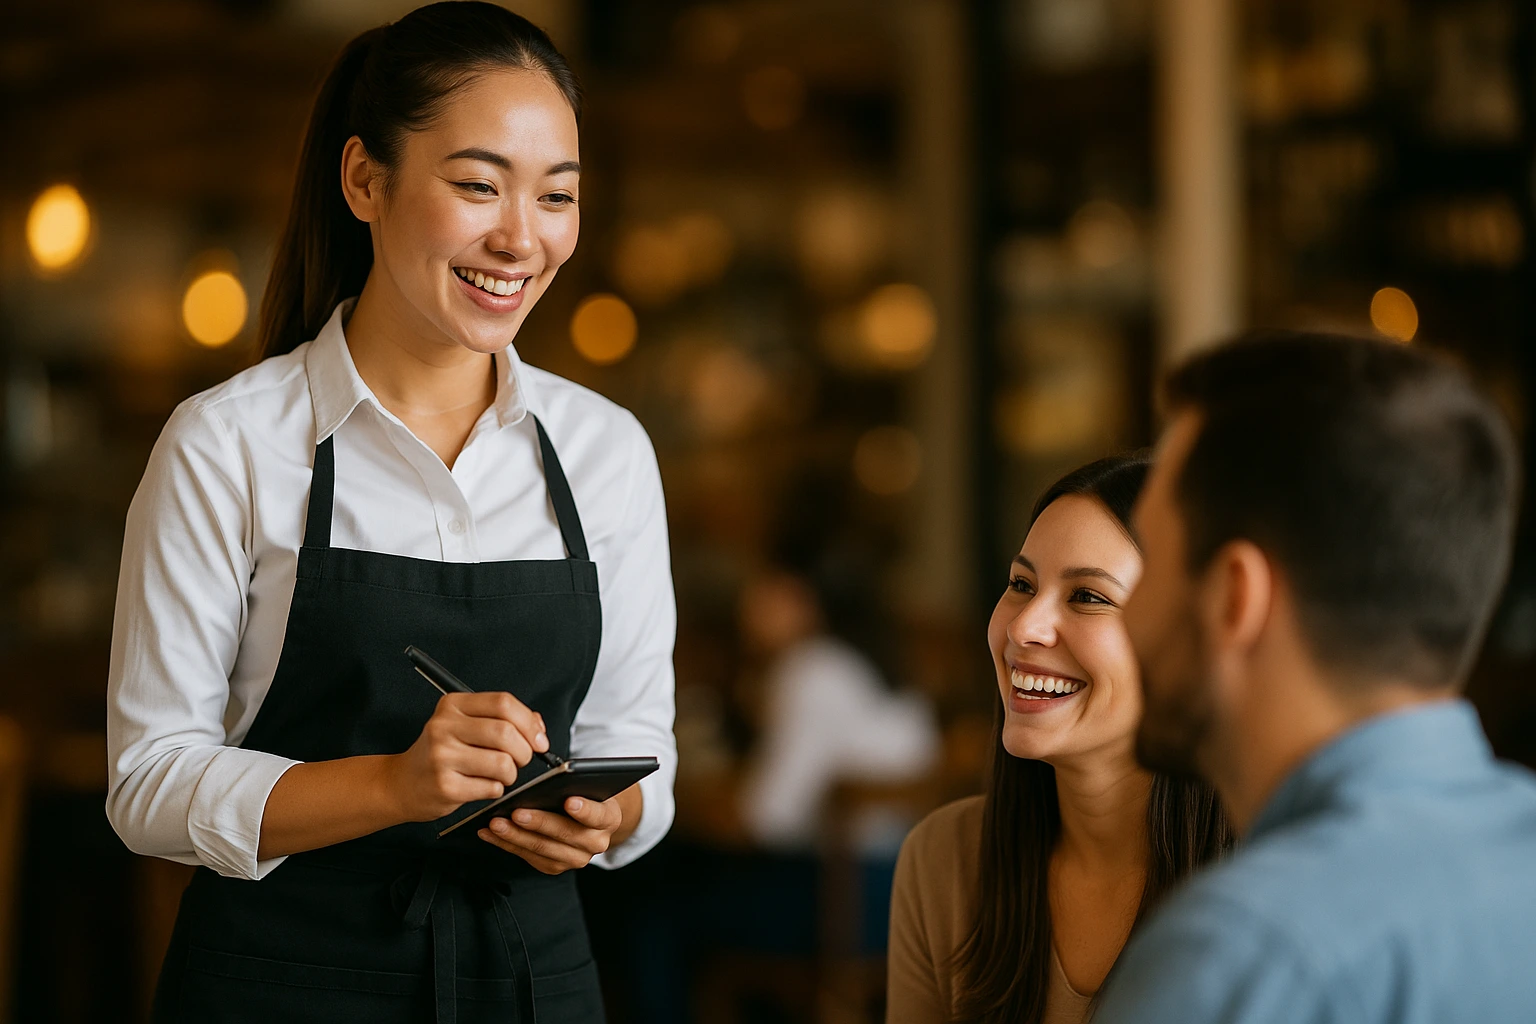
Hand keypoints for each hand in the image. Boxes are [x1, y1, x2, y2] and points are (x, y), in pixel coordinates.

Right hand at [386, 691, 549, 821]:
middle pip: (505, 732)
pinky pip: (491, 787)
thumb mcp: (465, 726)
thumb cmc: (441, 754)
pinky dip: (496, 789)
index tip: (539, 740)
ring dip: (511, 774)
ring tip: (499, 775)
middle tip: (521, 760)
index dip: (529, 722)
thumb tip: (538, 726)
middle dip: (524, 751)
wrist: (401, 784)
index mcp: (452, 705)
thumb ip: (502, 720)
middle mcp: (443, 726)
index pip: (503, 703)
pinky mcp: (445, 786)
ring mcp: (442, 756)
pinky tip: (481, 786)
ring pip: (503, 763)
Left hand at [477, 795, 622, 874]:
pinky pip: (527, 857)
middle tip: (516, 812)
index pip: (598, 815)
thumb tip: (550, 780)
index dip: (585, 809)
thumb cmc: (585, 794)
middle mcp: (596, 843)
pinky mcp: (554, 866)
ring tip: (495, 823)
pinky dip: (506, 844)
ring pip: (542, 849)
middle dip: (538, 822)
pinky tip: (490, 833)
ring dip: (515, 836)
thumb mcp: (588, 785)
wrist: (588, 820)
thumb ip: (576, 783)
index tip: (569, 801)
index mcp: (609, 819)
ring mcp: (575, 858)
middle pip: (565, 834)